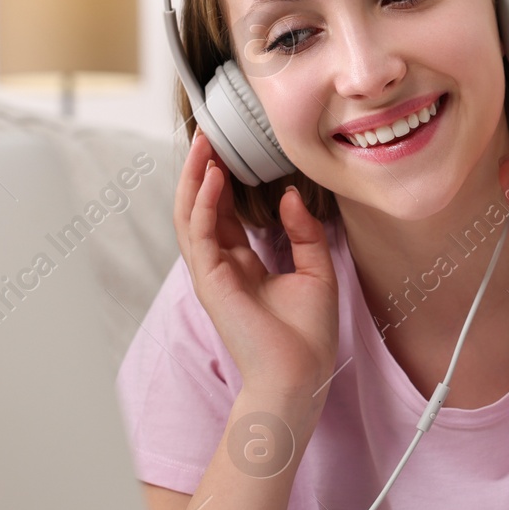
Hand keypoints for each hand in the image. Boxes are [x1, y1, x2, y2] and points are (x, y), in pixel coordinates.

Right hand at [175, 127, 339, 393]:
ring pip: (191, 215)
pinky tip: (214, 177)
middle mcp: (221, 266)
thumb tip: (289, 196)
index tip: (229, 149)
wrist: (300, 375)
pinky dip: (205, 202)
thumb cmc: (307, 335)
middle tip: (208, 134)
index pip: (223, 214)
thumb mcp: (316, 270)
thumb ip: (304, 232)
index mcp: (242, 265)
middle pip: (201, 208)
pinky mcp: (211, 281)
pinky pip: (201, 233)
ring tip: (204, 144)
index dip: (223, 181)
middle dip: (202, 170)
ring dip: (196, 178)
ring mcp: (212, 273)